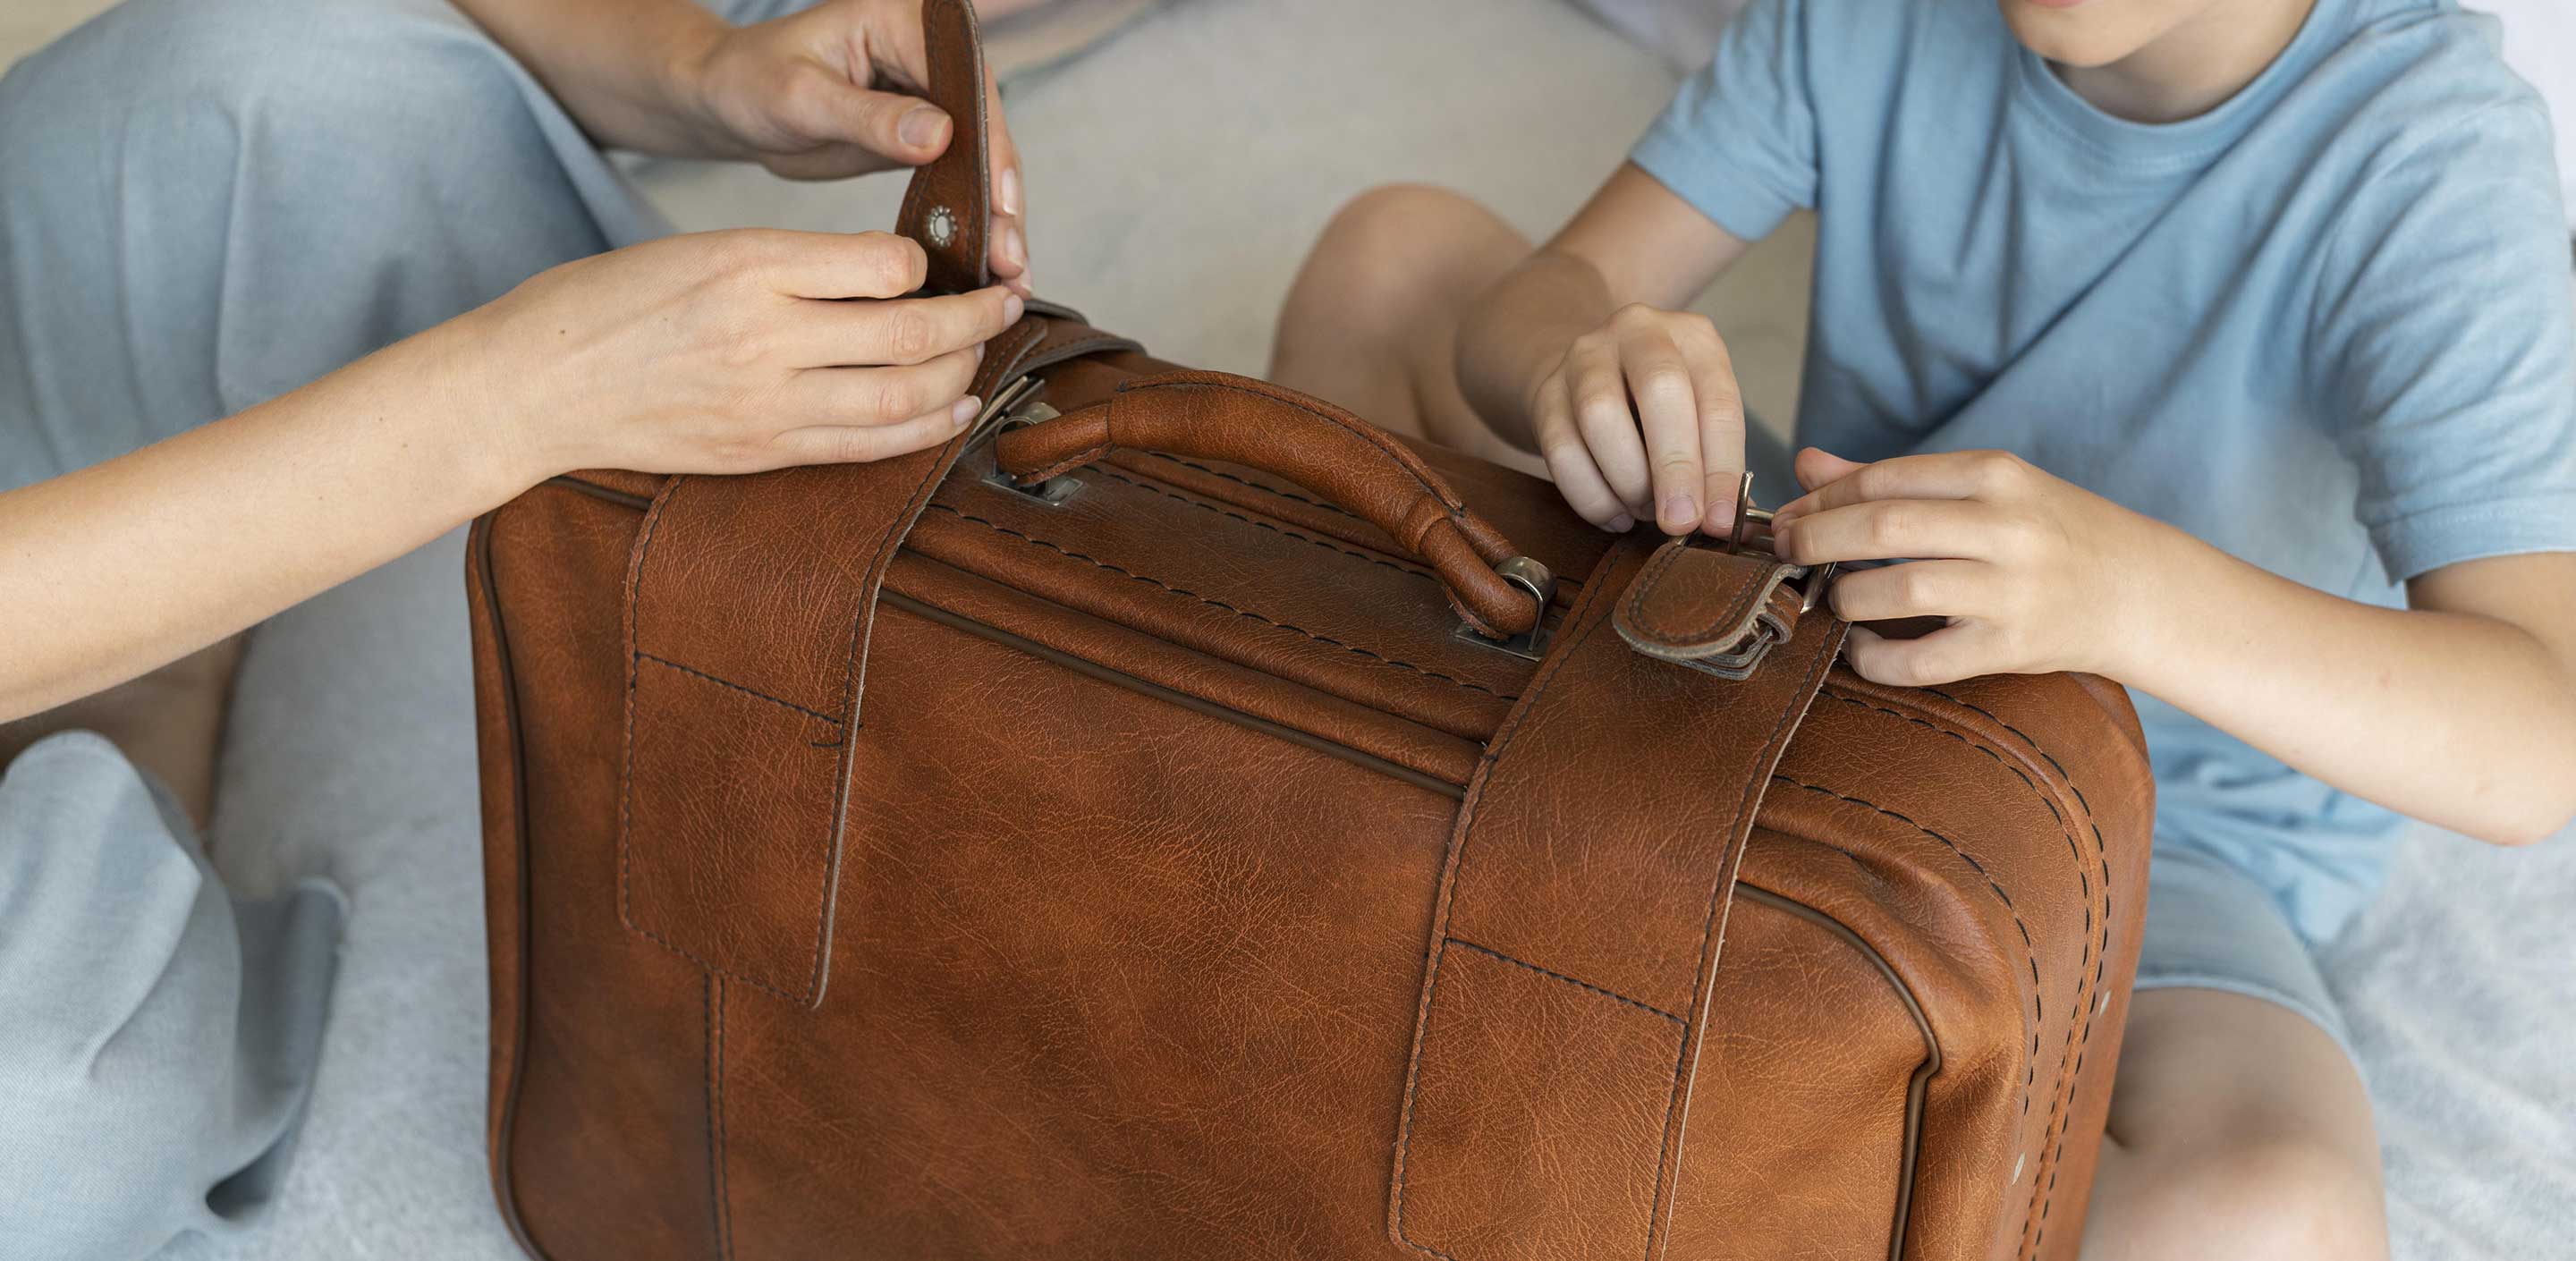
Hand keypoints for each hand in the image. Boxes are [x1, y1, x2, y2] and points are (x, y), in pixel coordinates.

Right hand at [455, 228, 1021, 485]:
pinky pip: (867, 447)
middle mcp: (764, 337)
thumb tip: (886, 273)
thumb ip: (790, 261)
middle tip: (1006, 301)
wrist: (535, 386)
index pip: (882, 264)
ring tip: (985, 354)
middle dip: (976, 319)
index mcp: (747, 267)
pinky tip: (955, 410)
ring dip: (962, 376)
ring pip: (902, 397)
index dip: (929, 264)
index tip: (941, 261)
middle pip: (910, 333)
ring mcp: (766, 405)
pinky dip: (925, 429)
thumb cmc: (608, 305)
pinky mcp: (762, 453)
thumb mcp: (699, 249)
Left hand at [679, 0, 1031, 290]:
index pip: (967, 84)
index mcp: (906, 19)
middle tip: (1010, 256)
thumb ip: (870, 117)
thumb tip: (940, 136)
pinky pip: (963, 175)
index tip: (1000, 201)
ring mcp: (934, 94)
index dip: (989, 145)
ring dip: (996, 215)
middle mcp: (931, 52)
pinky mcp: (928, 133)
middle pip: (987, 124)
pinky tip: (983, 259)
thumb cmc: (751, 80)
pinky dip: (971, 217)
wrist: (730, 100)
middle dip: (1002, 192)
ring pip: (984, 156)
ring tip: (1008, 272)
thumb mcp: (802, 97)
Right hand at [1529, 304, 1747, 535]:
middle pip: (1659, 389)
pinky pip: (1561, 450)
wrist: (1587, 375)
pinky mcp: (1546, 392)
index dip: (1722, 467)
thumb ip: (1713, 462)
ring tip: (1644, 511)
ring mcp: (1585, 359)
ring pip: (1600, 416)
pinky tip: (1615, 515)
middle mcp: (1638, 332)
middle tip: (1679, 520)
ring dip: (1627, 480)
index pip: (1717, 400)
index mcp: (1693, 337)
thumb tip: (1723, 520)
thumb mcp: (1698, 414)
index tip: (1720, 520)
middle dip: (1674, 466)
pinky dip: (1590, 496)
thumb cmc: (1659, 407)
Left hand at [1768, 447, 2175, 685]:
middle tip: (1787, 553)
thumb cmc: (2049, 533)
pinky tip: (1862, 648)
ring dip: (1846, 597)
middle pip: (1884, 526)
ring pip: (1899, 589)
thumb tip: (1806, 465)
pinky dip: (1876, 659)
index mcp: (1995, 475)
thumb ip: (1894, 478)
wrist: (2141, 591)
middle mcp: (2006, 527)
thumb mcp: (1985, 490)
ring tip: (1835, 599)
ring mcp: (2012, 590)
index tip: (1788, 517)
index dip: (1822, 499)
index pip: (1885, 478)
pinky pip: (1923, 661)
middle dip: (1816, 539)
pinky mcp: (2013, 648)